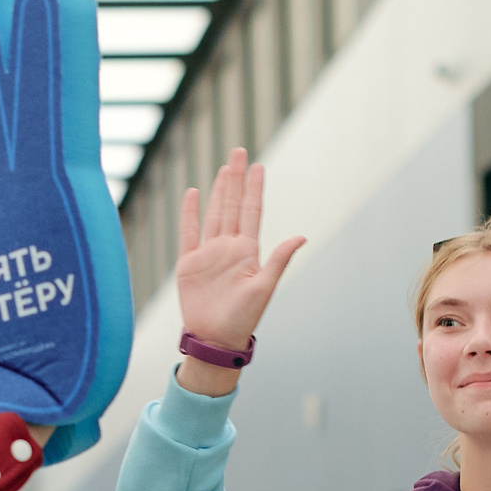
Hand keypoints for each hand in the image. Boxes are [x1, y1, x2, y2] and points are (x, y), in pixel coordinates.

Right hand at [175, 147, 304, 360]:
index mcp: (248, 251)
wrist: (215, 339)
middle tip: (240, 152)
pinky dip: (190, 213)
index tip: (259, 166)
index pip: (252, 211)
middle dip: (237, 179)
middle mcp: (229, 248)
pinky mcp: (189, 264)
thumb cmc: (242, 319)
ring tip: (225, 169)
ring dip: (219, 191)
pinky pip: (189, 233)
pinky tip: (194, 194)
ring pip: (214, 213)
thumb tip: (302, 236)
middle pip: (233, 205)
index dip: (255, 188)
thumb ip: (279, 260)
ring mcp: (209, 254)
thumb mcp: (264, 288)